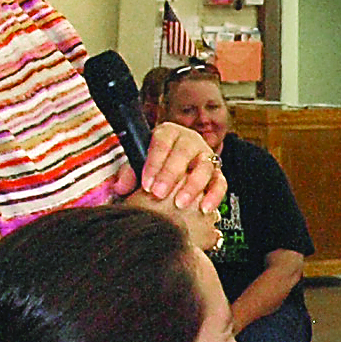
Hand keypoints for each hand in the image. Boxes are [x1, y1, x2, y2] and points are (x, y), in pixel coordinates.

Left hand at [110, 122, 226, 213]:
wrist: (174, 166)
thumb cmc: (156, 163)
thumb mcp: (140, 163)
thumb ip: (130, 173)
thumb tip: (120, 188)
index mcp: (169, 133)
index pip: (162, 143)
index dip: (154, 164)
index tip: (146, 184)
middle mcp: (190, 141)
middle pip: (184, 153)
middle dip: (171, 175)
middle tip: (159, 194)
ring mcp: (206, 156)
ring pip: (204, 167)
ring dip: (192, 186)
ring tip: (180, 204)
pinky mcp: (217, 173)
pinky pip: (220, 183)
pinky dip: (214, 196)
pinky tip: (204, 209)